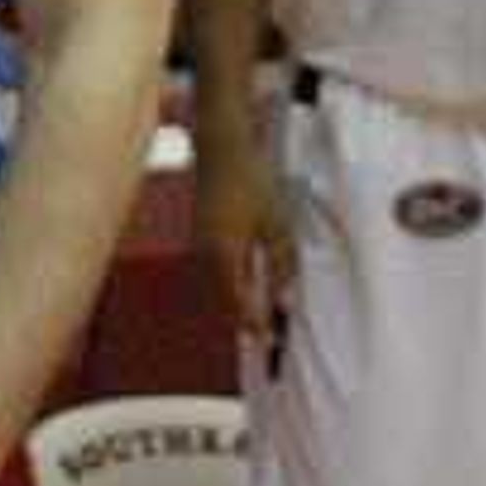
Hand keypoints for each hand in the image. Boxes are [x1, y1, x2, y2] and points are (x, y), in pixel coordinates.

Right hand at [197, 137, 299, 354]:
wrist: (221, 144)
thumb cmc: (250, 180)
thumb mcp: (275, 224)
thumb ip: (281, 265)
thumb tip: (285, 299)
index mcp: (223, 256)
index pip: (239, 304)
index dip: (256, 324)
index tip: (271, 342)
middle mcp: (205, 254)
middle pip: (225, 298)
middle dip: (245, 317)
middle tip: (267, 334)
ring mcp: (200, 242)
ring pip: (220, 283)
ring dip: (238, 298)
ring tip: (260, 311)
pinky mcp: (202, 231)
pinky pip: (217, 267)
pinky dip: (233, 279)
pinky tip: (248, 277)